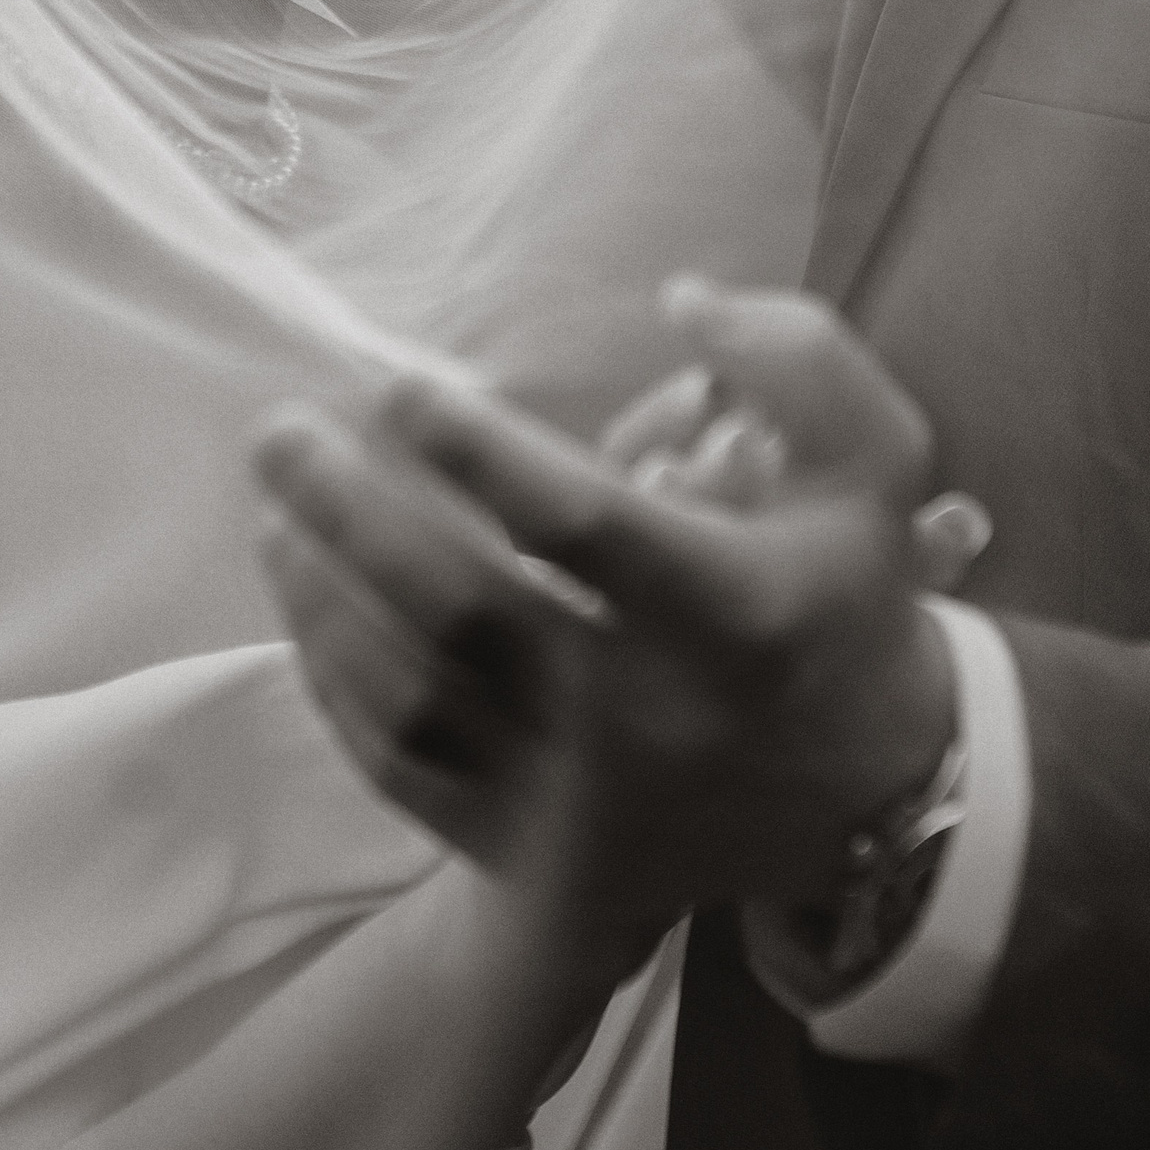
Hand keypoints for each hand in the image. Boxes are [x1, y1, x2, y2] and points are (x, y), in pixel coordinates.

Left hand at [257, 282, 957, 955]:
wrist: (863, 798)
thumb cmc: (844, 598)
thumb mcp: (875, 463)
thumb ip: (798, 359)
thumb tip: (683, 298)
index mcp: (734, 610)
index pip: (582, 522)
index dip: (481, 451)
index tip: (402, 386)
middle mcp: (650, 715)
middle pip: (463, 613)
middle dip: (350, 515)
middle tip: (279, 434)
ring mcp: (581, 796)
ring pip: (412, 699)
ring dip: (323, 598)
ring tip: (274, 513)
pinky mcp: (532, 850)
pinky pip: (402, 769)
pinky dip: (337, 686)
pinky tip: (308, 604)